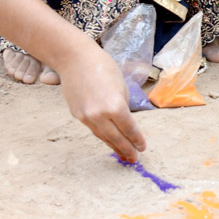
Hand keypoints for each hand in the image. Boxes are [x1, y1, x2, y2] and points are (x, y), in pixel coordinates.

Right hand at [56, 44, 146, 161]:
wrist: (75, 60)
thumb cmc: (103, 67)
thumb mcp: (121, 86)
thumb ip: (123, 106)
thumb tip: (125, 121)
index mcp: (115, 106)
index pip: (129, 129)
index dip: (137, 140)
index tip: (142, 147)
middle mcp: (99, 115)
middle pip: (116, 138)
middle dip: (126, 149)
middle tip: (134, 159)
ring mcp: (86, 117)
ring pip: (103, 136)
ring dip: (114, 146)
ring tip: (123, 155)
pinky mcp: (77, 115)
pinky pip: (93, 129)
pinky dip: (103, 136)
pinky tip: (109, 140)